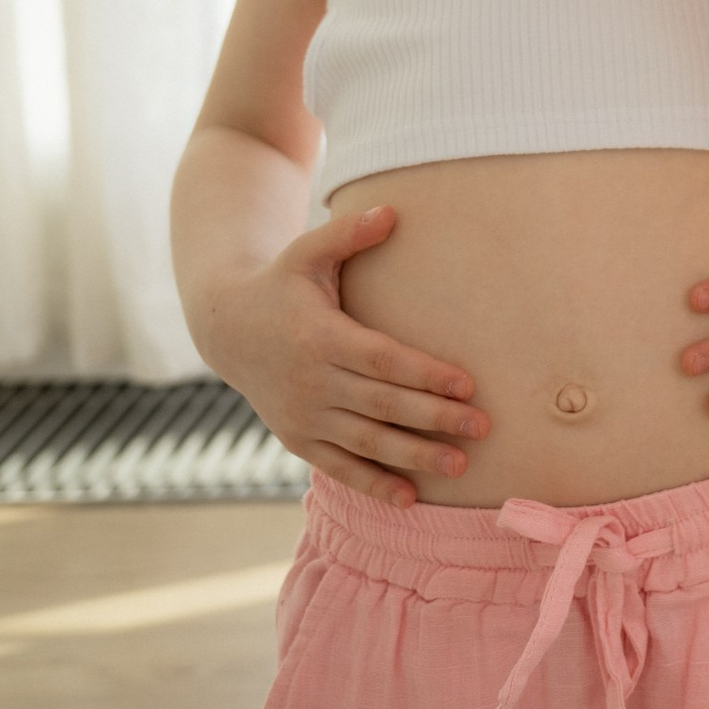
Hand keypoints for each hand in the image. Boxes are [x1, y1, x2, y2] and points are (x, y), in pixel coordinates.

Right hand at [198, 207, 488, 500]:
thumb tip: (392, 210)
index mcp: (320, 337)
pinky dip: (372, 484)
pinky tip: (409, 498)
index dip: (424, 374)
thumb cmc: (281, 284)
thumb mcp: (307, 252)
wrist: (227, 328)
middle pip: (382, 406)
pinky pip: (338, 466)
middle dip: (433, 419)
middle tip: (482, 427)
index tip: (468, 383)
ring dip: (413, 457)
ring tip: (460, 466)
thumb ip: (348, 233)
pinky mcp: (296, 438)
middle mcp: (311, 382)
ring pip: (365, 442)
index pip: (382, 361)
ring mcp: (303, 416)